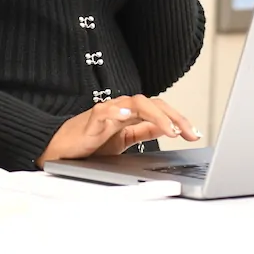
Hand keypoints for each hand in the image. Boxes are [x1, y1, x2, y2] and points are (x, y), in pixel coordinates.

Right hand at [37, 95, 200, 162]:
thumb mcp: (123, 141)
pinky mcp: (91, 120)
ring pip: (136, 104)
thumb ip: (143, 132)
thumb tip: (169, 129)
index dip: (180, 120)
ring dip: (156, 115)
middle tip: (189, 133)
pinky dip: (117, 112)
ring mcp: (108, 112)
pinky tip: (127, 117)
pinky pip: (105, 111)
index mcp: (132, 115)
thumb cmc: (89, 144)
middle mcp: (122, 109)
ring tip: (170, 129)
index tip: (195, 134)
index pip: (161, 112)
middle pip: (154, 104)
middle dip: (175, 117)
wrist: (58, 149)